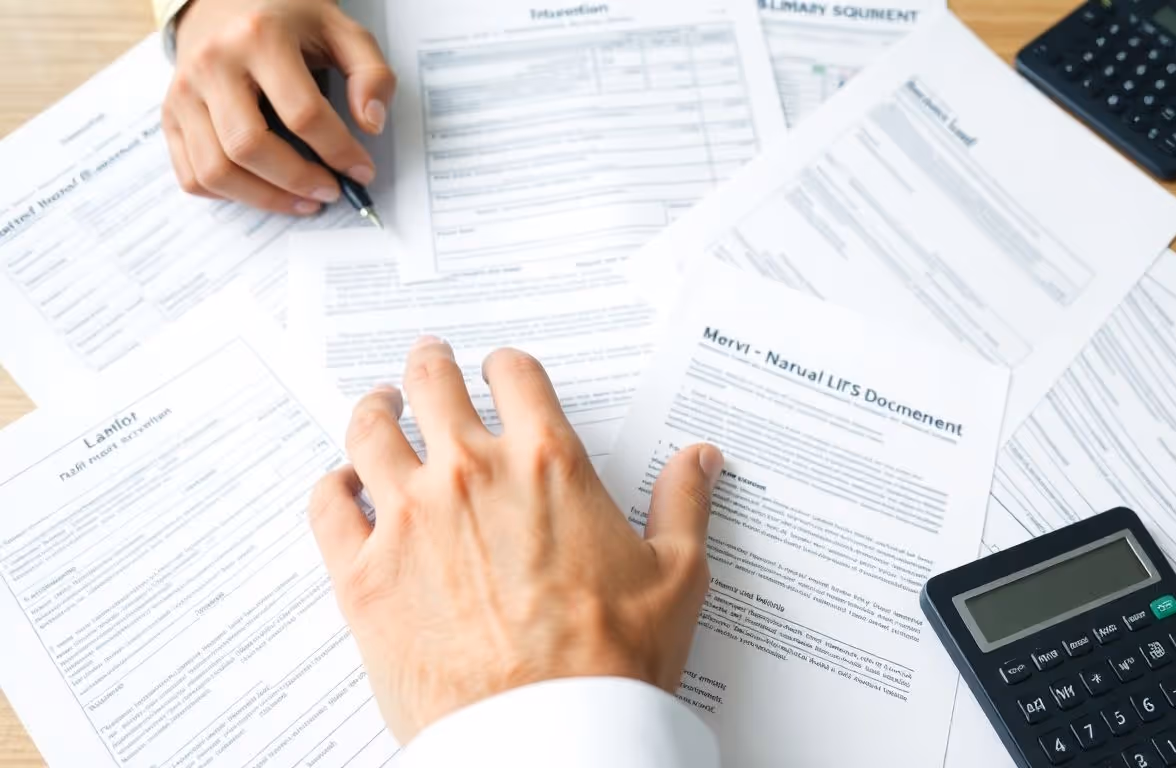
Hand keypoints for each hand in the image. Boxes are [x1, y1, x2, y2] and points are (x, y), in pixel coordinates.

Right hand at [165, 0, 394, 213]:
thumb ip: (370, 73)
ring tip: (302, 200)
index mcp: (260, 37)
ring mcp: (184, 92)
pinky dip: (230, 194)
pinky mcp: (171, 115)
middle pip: (249, 147)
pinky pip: (192, 175)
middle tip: (331, 191)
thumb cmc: (286, 17)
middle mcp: (213, 64)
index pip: (303, 113)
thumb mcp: (340, 28)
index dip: (339, 152)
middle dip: (298, 181)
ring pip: (216, 170)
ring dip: (266, 198)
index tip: (362, 170)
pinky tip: (263, 189)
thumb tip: (371, 125)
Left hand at [307, 337, 723, 743]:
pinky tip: (340, 485)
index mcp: (545, 464)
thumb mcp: (677, 575)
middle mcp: (470, 474)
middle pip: (431, 384)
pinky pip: (327, 506)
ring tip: (379, 410)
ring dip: (375, 412)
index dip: (507, 366)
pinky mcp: (362, 573)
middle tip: (428, 364)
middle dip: (430, 366)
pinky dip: (331, 487)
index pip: (516, 377)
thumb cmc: (611, 660)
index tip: (502, 373)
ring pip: (370, 432)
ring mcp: (407, 520)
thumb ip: (683, 505)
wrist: (549, 734)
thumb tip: (699, 460)